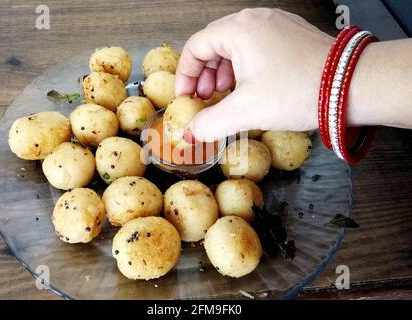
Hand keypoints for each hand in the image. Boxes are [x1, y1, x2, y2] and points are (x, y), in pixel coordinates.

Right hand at [175, 8, 333, 141]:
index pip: (196, 46)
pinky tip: (250, 89)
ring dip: (224, 72)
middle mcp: (256, 20)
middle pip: (215, 44)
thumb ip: (210, 123)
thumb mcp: (246, 111)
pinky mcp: (291, 37)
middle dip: (204, 74)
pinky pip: (257, 49)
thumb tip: (190, 134)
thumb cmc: (298, 91)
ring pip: (236, 47)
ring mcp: (277, 26)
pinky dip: (245, 68)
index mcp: (239, 29)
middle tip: (204, 98)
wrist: (352, 86)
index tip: (186, 97)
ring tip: (225, 95)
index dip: (185, 74)